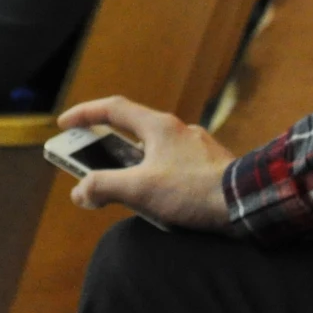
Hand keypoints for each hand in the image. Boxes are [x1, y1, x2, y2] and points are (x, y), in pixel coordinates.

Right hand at [57, 97, 232, 231]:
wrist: (247, 203)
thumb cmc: (194, 191)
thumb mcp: (141, 190)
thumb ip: (104, 187)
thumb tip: (80, 191)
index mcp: (158, 126)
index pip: (113, 109)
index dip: (85, 114)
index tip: (65, 124)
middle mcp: (177, 130)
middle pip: (133, 131)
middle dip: (107, 146)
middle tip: (89, 162)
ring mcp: (195, 148)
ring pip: (154, 151)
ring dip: (133, 165)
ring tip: (123, 189)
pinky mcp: (209, 167)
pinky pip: (174, 167)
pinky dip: (156, 178)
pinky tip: (160, 203)